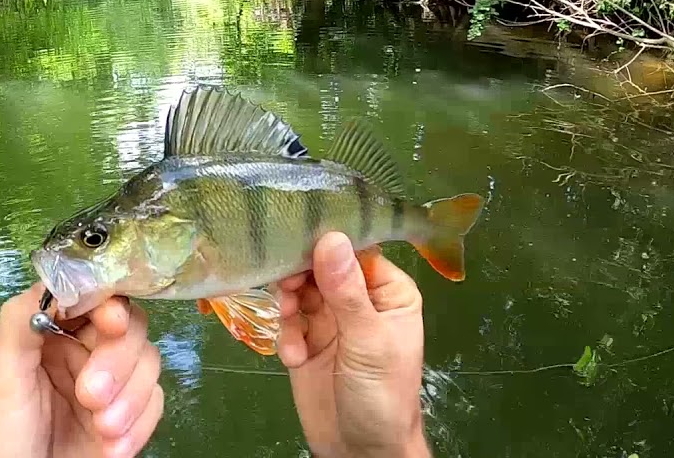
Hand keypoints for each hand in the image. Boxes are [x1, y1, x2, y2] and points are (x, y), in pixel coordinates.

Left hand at [0, 283, 163, 457]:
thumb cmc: (0, 437)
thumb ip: (19, 321)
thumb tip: (54, 282)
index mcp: (49, 332)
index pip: (91, 296)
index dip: (107, 302)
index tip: (110, 323)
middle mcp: (81, 351)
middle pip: (128, 326)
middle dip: (117, 361)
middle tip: (90, 397)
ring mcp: (109, 383)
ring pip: (148, 362)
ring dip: (130, 398)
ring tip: (101, 430)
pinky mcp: (129, 417)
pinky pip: (155, 402)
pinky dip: (140, 424)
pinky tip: (111, 448)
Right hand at [275, 232, 430, 457]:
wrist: (361, 452)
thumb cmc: (382, 395)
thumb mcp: (368, 341)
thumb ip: (346, 291)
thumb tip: (332, 238)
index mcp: (387, 292)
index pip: (355, 251)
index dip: (327, 245)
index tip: (300, 240)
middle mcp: (358, 300)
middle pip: (320, 267)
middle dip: (300, 275)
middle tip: (286, 287)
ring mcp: (330, 321)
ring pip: (299, 290)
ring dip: (288, 304)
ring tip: (288, 320)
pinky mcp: (306, 342)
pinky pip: (287, 322)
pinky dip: (286, 336)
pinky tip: (293, 357)